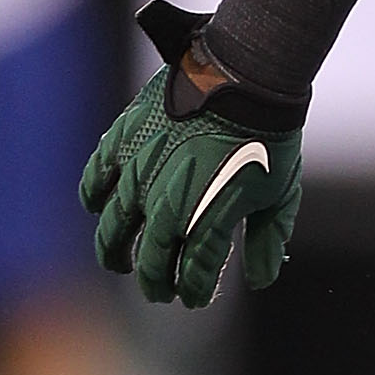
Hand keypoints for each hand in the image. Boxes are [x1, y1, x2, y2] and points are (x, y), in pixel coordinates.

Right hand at [81, 17, 301, 307]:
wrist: (248, 77)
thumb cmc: (270, 137)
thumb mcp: (281, 194)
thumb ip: (269, 239)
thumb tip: (261, 280)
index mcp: (208, 218)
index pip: (191, 271)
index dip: (190, 290)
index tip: (192, 297)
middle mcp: (169, 202)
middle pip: (149, 256)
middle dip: (152, 279)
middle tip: (156, 291)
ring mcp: (142, 171)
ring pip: (114, 225)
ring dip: (113, 249)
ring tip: (117, 261)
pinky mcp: (126, 140)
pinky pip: (97, 175)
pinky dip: (93, 195)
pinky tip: (97, 207)